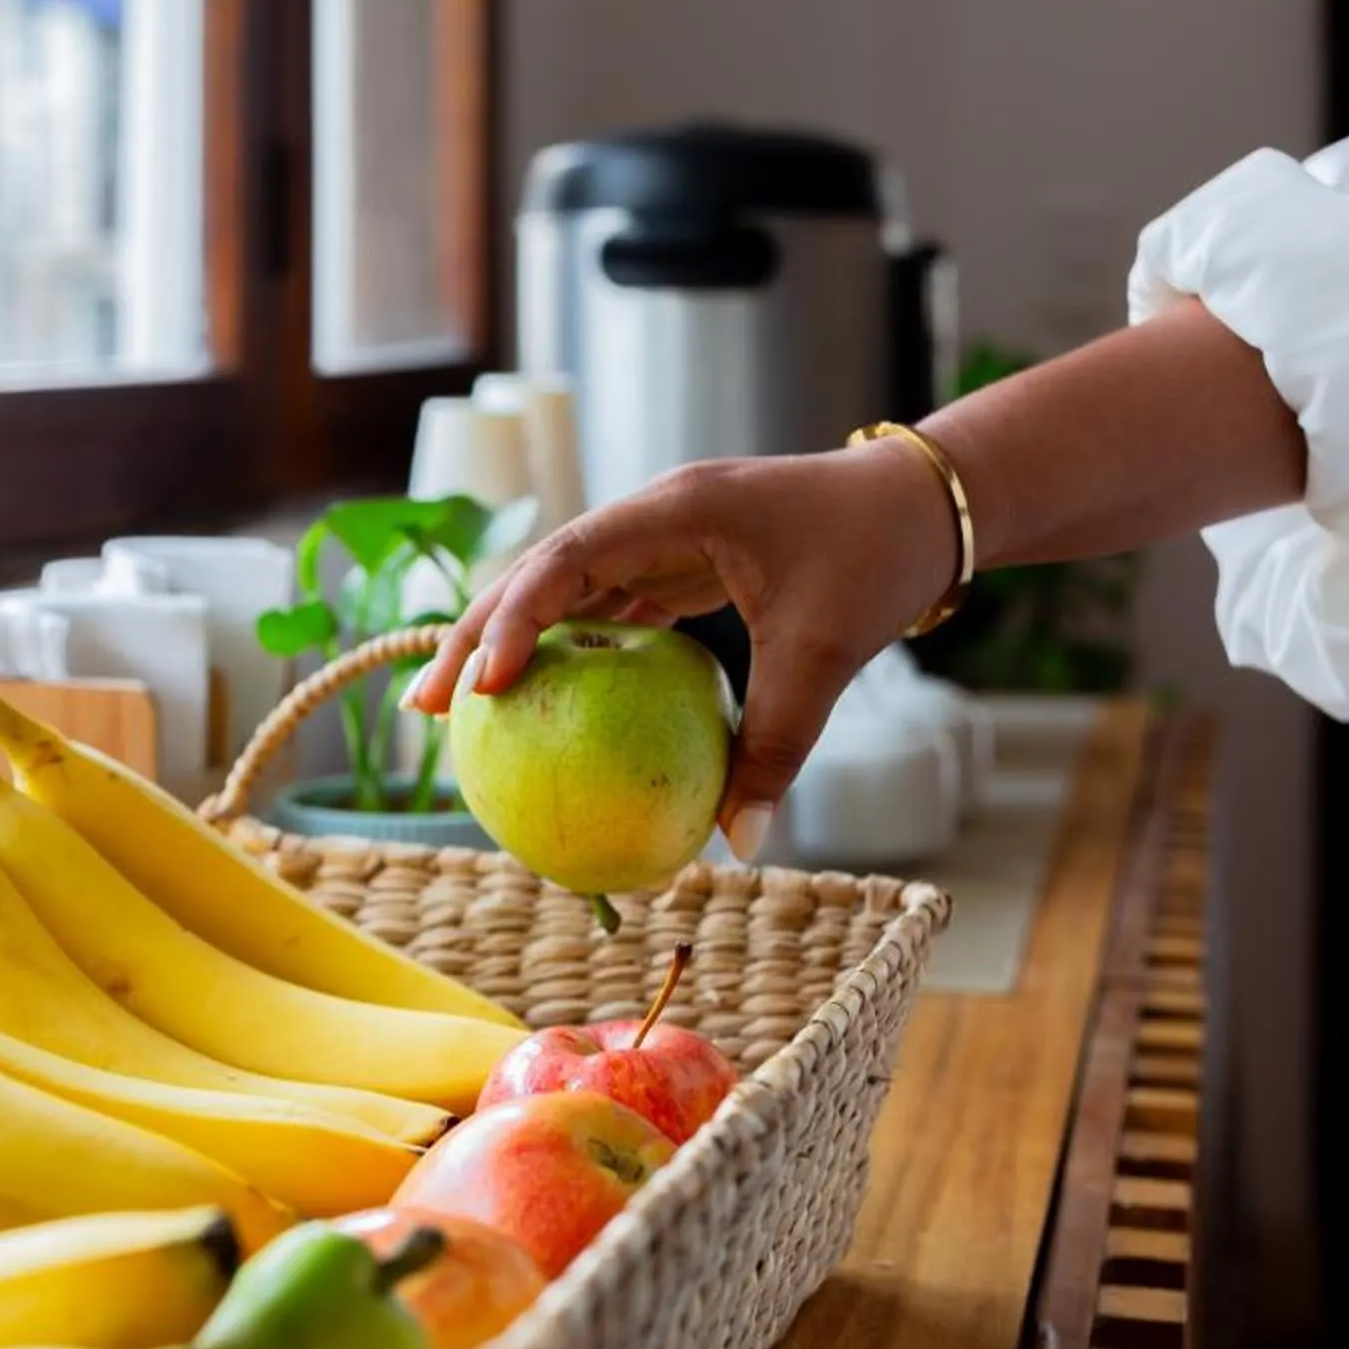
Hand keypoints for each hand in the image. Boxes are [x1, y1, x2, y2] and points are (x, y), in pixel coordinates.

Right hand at [405, 435, 961, 858]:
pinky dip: (566, 656)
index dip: (514, 620)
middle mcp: (652, 517)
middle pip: (537, 573)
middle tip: (425, 711)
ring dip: (509, 646)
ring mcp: (660, 538)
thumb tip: (740, 843)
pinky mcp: (677, 564)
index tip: (485, 688)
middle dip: (475, 637)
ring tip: (456, 716)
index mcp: (676, 510)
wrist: (923, 504)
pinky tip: (540, 712)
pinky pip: (605, 611)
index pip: (567, 560)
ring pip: (560, 591)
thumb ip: (777, 745)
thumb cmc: (876, 559)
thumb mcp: (826, 653)